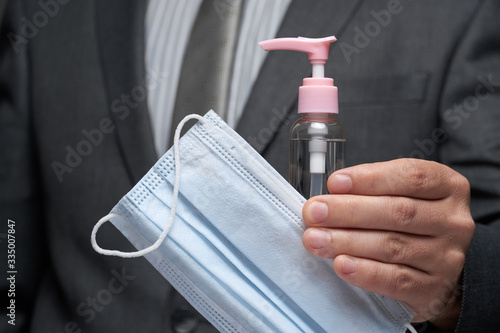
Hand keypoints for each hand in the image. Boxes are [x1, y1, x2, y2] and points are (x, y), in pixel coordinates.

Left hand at [302, 159, 474, 330]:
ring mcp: (446, 257)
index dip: (370, 178)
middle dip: (349, 210)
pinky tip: (341, 265)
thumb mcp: (401, 194)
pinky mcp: (433, 288)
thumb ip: (371, 190)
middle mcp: (453, 221)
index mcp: (448, 187)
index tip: (334, 183)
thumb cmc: (409, 222)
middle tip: (314, 212)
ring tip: (316, 239)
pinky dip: (365, 272)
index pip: (412, 176)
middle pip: (398, 211)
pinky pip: (395, 280)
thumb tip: (329, 196)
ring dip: (347, 241)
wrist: (436, 268)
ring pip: (393, 246)